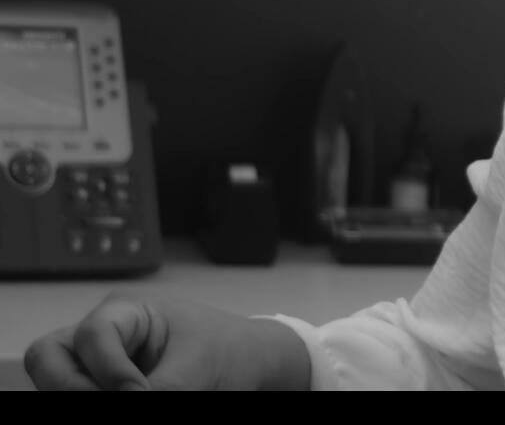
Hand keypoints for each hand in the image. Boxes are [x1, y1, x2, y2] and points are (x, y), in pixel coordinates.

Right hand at [25, 293, 311, 390]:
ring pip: (53, 381)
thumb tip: (132, 400)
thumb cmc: (229, 350)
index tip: (138, 392)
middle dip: (70, 385)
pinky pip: (76, 391)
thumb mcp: (200, 368)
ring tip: (128, 396)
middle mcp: (102, 336)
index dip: (109, 369)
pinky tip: (128, 397)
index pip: (93, 335)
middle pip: (48, 356)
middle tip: (113, 400)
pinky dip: (91, 396)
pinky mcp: (100, 385)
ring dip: (79, 393)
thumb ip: (165, 389)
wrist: (247, 364)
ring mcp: (96, 362)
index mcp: (127, 312)